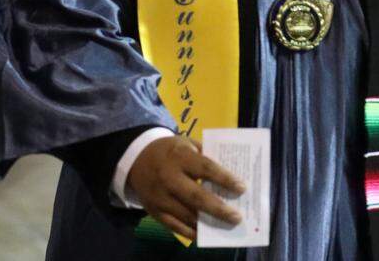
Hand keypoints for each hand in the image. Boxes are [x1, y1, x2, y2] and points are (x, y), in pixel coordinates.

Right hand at [127, 135, 244, 239]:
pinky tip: (204, 233)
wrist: (136, 158)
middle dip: (218, 208)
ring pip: (185, 214)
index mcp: (179, 157)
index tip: (242, 188)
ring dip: (207, 223)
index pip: (206, 168)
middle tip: (237, 217)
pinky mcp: (153, 211)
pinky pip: (173, 226)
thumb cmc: (170, 150)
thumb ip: (205, 156)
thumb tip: (229, 174)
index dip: (224, 179)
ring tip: (226, 226)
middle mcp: (168, 177)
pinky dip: (190, 232)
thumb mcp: (187, 143)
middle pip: (196, 196)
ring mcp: (159, 196)